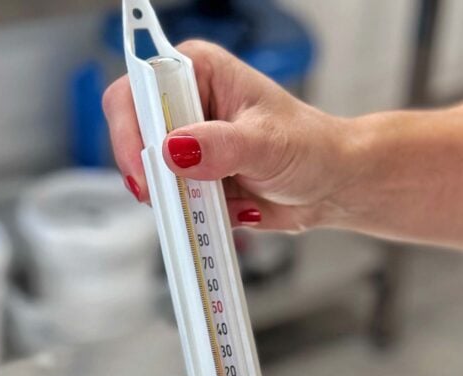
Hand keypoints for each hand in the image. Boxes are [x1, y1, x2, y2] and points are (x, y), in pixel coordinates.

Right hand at [102, 40, 351, 230]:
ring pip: (154, 180)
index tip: (147, 170)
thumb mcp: (266, 143)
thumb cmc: (309, 147)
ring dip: (181, 202)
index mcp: (197, 72)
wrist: (330, 184)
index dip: (132, 131)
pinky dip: (199, 217)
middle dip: (156, 176)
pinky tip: (236, 210)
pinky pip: (176, 206)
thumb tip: (175, 150)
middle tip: (177, 199)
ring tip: (223, 204)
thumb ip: (220, 146)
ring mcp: (188, 148)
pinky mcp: (195, 183)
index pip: (138, 92)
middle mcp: (185, 106)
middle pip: (136, 140)